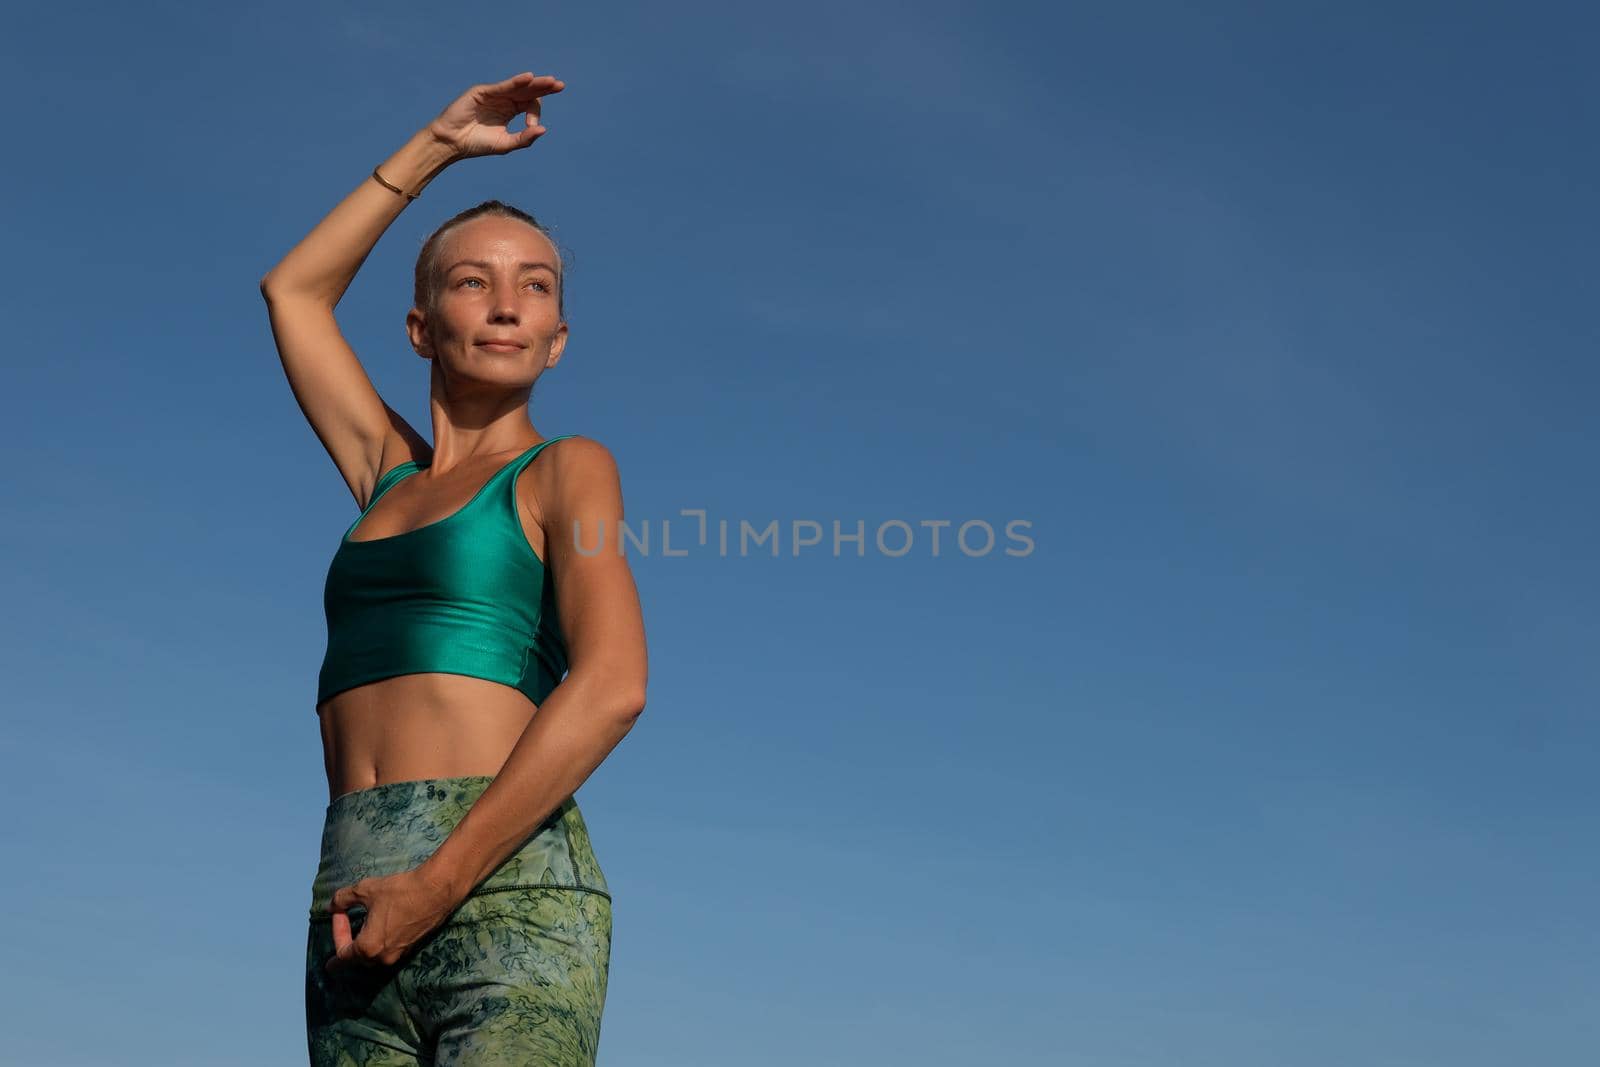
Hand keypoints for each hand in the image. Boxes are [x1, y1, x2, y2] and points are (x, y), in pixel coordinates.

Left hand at [325, 865, 458, 972]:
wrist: (437, 890)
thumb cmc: (399, 891)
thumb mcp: (365, 890)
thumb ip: (343, 899)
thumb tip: (332, 905)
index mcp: (368, 948)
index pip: (341, 954)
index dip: (336, 933)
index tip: (339, 913)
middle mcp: (382, 957)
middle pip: (356, 959)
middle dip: (348, 944)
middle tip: (343, 926)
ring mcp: (399, 954)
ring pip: (373, 956)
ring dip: (364, 943)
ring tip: (362, 926)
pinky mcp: (411, 947)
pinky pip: (388, 950)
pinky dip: (380, 941)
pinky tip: (383, 924)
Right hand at [427, 72, 563, 158]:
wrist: (453, 143)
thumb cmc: (477, 144)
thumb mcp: (505, 144)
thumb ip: (524, 138)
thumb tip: (544, 129)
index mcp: (510, 110)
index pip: (529, 104)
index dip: (535, 113)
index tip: (531, 125)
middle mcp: (503, 100)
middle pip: (528, 91)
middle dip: (544, 88)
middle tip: (560, 86)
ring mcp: (493, 94)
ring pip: (518, 86)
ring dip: (534, 84)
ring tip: (551, 82)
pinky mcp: (483, 91)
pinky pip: (502, 86)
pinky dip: (516, 82)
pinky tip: (529, 79)